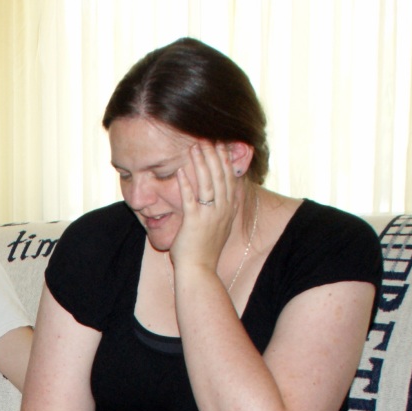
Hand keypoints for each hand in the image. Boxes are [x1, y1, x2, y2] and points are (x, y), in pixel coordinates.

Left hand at [169, 142, 240, 278]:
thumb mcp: (219, 228)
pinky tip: (181, 170)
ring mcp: (209, 216)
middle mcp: (222, 211)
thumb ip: (222, 212)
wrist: (199, 271)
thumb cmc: (204, 252)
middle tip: (207, 138)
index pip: (229, 180)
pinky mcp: (194, 222)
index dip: (225, 161)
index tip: (221, 145)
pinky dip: (186, 183)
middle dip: (213, 156)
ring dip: (200, 163)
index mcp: (228, 211)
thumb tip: (225, 199)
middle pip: (220, 176)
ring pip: (207, 183)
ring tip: (194, 147)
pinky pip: (190, 198)